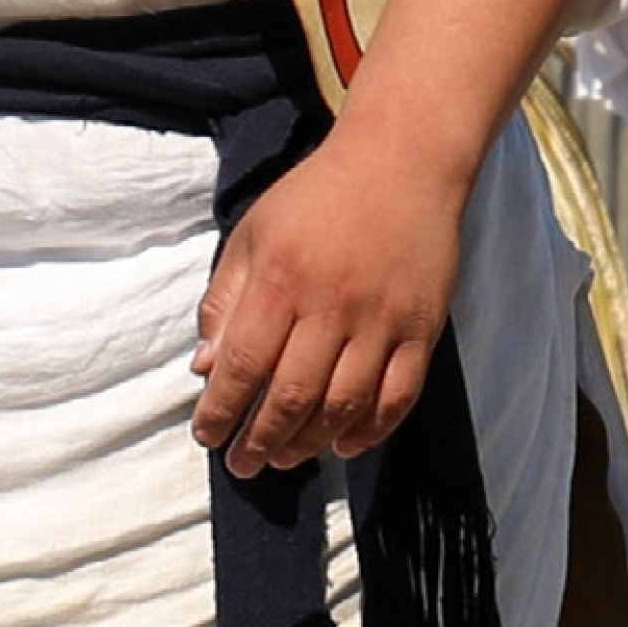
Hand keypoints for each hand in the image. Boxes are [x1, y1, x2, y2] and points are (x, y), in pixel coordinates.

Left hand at [192, 127, 463, 479]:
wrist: (401, 161)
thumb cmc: (316, 198)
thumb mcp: (254, 234)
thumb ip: (225, 300)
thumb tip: (205, 368)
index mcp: (282, 278)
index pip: (242, 364)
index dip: (221, 410)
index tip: (207, 437)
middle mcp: (332, 304)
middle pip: (292, 396)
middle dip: (260, 441)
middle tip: (243, 465)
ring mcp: (383, 319)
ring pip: (344, 404)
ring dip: (309, 443)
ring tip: (284, 458)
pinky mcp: (422, 327)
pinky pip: (398, 395)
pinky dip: (371, 430)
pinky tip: (343, 444)